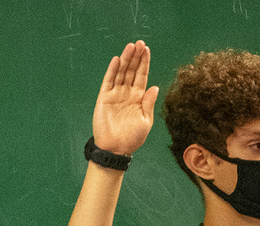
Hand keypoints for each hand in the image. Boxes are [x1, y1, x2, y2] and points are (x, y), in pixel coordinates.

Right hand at [92, 40, 158, 155]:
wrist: (116, 149)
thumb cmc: (132, 138)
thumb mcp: (145, 121)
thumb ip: (149, 103)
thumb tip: (155, 87)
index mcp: (138, 98)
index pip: (142, 76)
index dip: (144, 63)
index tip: (147, 50)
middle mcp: (127, 93)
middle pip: (132, 70)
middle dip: (136, 57)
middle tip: (139, 43)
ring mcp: (115, 94)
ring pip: (121, 72)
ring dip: (126, 59)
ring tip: (130, 46)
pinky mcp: (104, 98)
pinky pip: (108, 81)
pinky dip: (112, 70)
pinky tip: (117, 60)